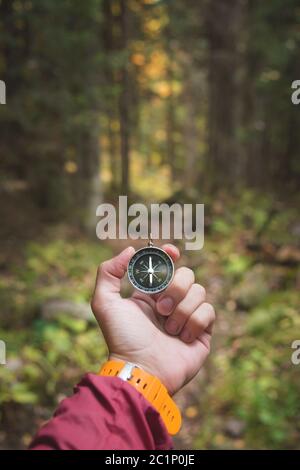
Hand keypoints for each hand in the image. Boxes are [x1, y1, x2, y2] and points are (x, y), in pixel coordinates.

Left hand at [91, 245, 214, 394]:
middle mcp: (170, 302)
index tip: (171, 252)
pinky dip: (195, 322)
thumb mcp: (105, 303)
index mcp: (150, 293)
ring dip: (182, 309)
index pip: (167, 265)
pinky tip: (182, 337)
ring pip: (199, 291)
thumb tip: (131, 250)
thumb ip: (108, 272)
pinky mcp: (202, 331)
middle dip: (174, 289)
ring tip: (169, 329)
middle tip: (160, 309)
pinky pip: (209, 311)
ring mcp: (187, 316)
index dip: (170, 255)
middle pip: (186, 274)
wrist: (143, 370)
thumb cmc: (122, 338)